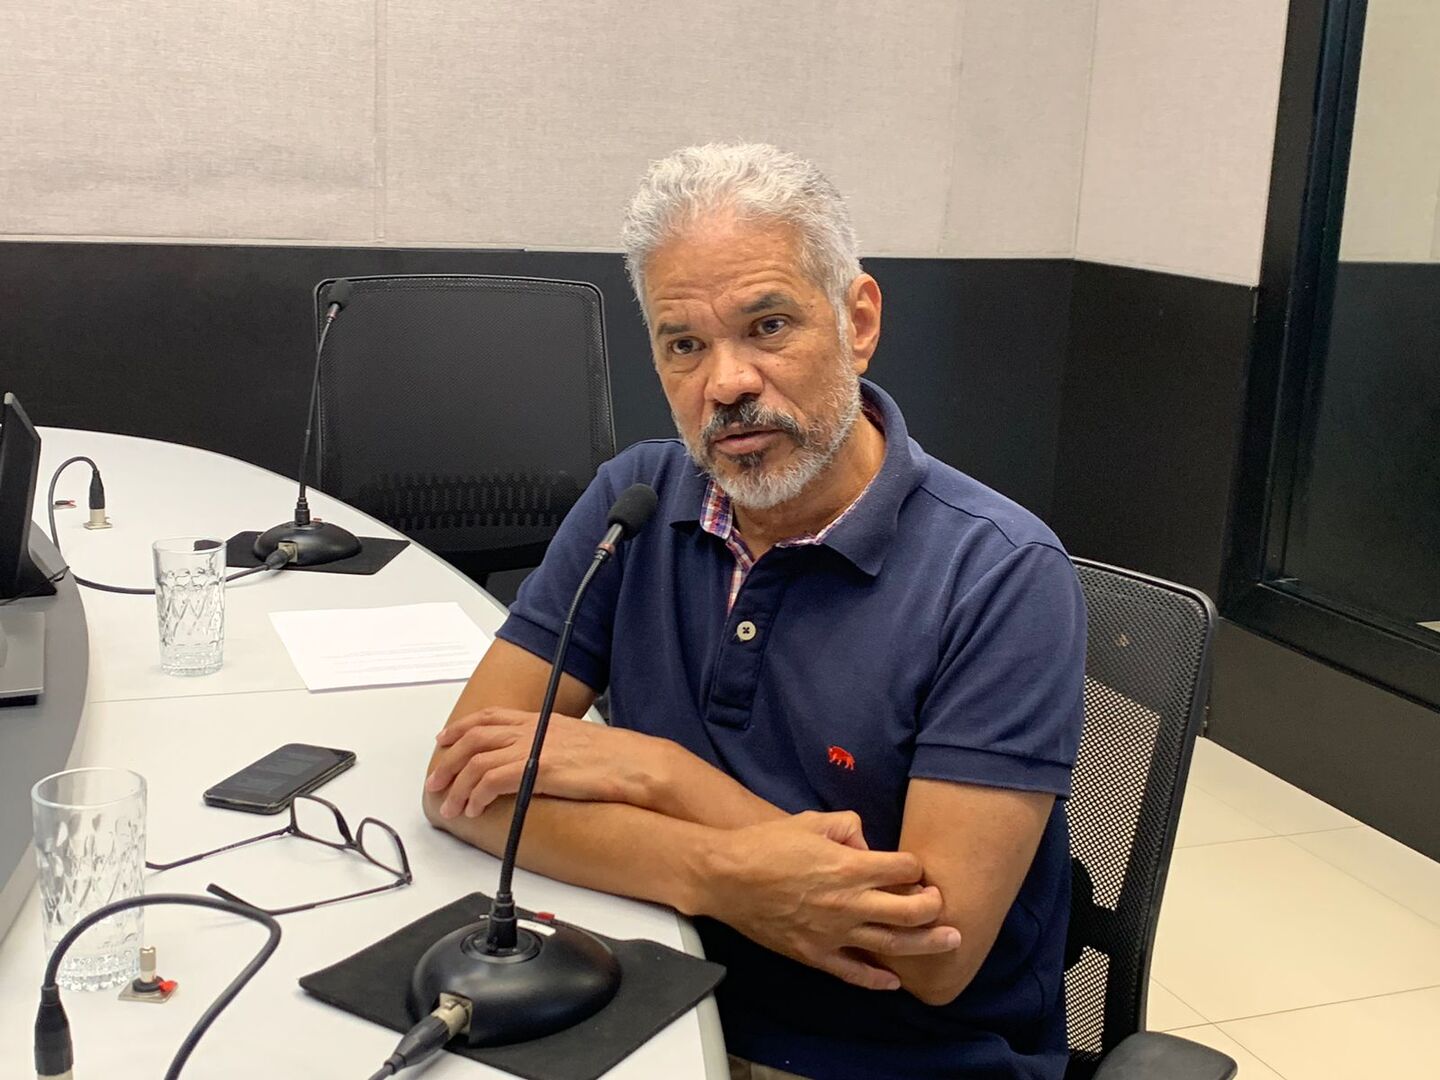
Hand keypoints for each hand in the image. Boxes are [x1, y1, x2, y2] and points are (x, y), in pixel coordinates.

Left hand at [425, 707, 656, 818]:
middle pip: (473, 737)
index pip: (489, 716)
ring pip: (476, 762)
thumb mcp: (574, 743)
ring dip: (456, 787)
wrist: (634, 763)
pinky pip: (491, 781)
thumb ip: (549, 747)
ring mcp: (533, 747)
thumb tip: (534, 763)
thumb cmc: (614, 757)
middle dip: (448, 761)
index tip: (444, 740)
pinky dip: (476, 796)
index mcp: (540, 719)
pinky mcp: (536, 769)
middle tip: (435, 782)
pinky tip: (474, 810)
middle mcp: (532, 728)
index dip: (460, 728)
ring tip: (449, 807)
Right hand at [701, 811, 961, 990]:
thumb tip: (866, 843)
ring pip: (892, 945)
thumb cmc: (766, 844)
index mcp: (849, 867)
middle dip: (934, 907)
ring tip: (949, 941)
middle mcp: (849, 903)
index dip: (916, 867)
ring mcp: (833, 933)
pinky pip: (854, 973)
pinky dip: (877, 980)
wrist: (726, 877)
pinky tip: (894, 981)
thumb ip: (848, 826)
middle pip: (910, 911)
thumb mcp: (812, 820)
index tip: (916, 868)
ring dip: (925, 944)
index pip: (904, 870)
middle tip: (942, 904)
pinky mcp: (814, 954)